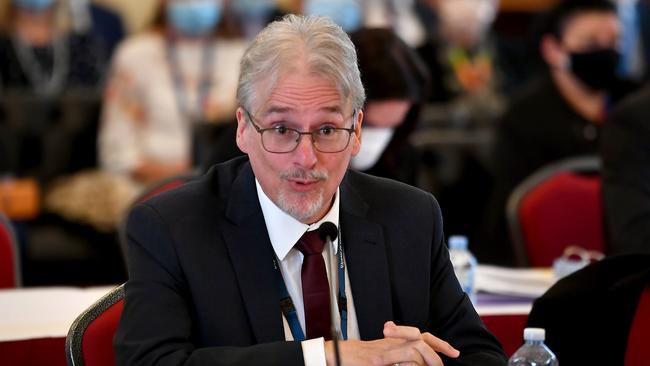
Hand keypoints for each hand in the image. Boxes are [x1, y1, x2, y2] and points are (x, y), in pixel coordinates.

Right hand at [324, 322, 458, 365]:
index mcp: (393, 341)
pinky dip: (412, 365)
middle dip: (439, 351)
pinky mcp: (376, 361)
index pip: (421, 336)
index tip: (452, 352)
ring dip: (428, 359)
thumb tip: (413, 361)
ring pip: (415, 348)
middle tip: (448, 360)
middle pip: (422, 340)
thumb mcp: (378, 353)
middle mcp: (390, 343)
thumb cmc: (354, 358)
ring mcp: (384, 352)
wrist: (334, 355)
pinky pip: (401, 360)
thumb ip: (394, 354)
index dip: (439, 343)